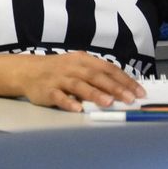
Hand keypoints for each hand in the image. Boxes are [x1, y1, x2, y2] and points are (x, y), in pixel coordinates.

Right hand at [19, 51, 143, 111]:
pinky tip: (77, 108)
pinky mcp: (47, 90)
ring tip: (108, 103)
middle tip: (130, 98)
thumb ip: (97, 76)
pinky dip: (68, 102)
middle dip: (114, 88)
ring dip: (94, 94)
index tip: (139, 91)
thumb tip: (123, 89)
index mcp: (83, 60)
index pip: (108, 69)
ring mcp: (59, 79)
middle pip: (96, 76)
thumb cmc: (59, 70)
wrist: (28, 71)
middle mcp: (73, 67)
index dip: (124, 80)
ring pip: (79, 85)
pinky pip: (58, 97)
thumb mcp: (78, 67)